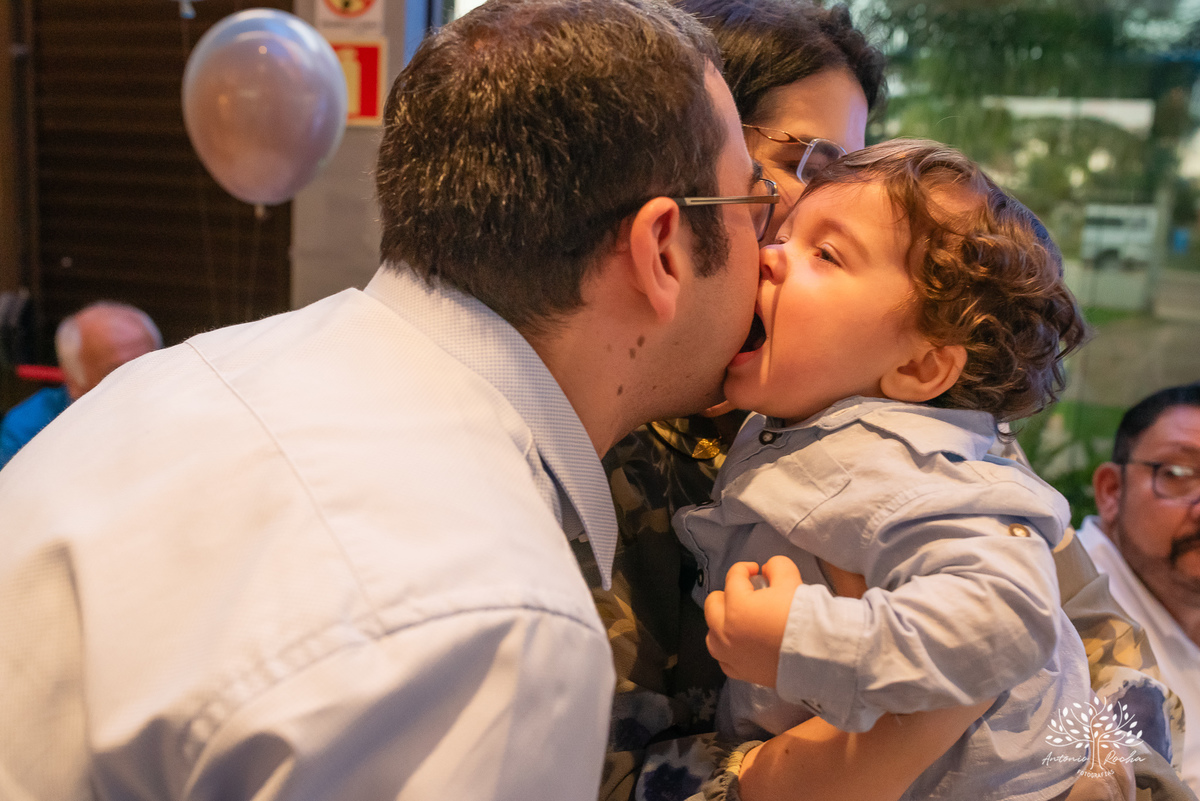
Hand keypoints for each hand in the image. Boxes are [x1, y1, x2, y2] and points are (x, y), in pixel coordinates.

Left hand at [704, 556, 801, 686]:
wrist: (816, 656)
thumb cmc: (801, 617)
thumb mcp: (791, 580)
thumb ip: (776, 567)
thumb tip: (767, 569)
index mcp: (736, 606)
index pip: (733, 578)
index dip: (745, 569)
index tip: (756, 570)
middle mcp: (725, 632)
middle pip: (713, 604)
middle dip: (728, 594)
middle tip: (746, 594)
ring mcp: (729, 655)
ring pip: (712, 634)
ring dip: (722, 623)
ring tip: (740, 620)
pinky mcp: (740, 672)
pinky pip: (723, 660)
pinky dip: (728, 650)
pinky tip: (741, 645)